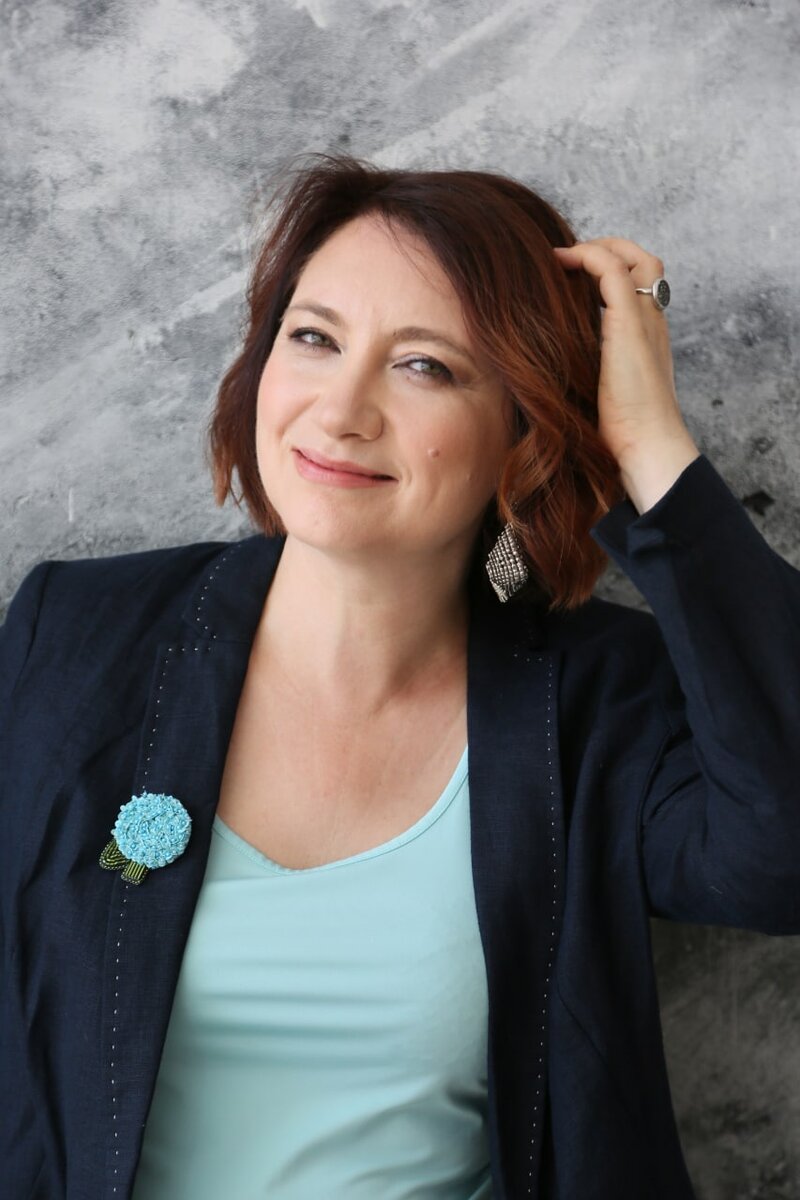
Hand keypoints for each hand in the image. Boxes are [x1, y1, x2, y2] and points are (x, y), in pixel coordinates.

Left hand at [554, 237, 700, 511]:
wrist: (645, 447)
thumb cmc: (621, 434)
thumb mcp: (600, 395)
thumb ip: (585, 375)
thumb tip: (545, 377)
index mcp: (648, 337)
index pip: (640, 285)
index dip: (611, 271)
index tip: (572, 277)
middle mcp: (652, 322)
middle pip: (645, 262)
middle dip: (609, 251)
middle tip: (569, 260)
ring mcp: (645, 320)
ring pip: (635, 257)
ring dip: (598, 248)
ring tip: (563, 258)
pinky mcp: (630, 323)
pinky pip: (612, 269)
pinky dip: (588, 256)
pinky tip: (559, 262)